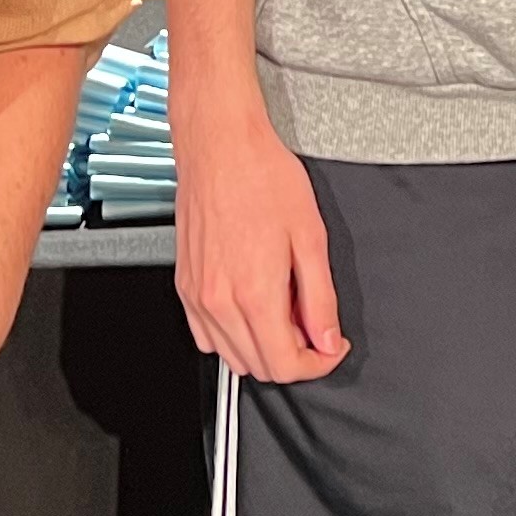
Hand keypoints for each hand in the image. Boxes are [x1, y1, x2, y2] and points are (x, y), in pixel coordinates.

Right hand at [173, 95, 347, 382]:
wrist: (220, 147)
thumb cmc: (263, 177)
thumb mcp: (311, 237)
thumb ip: (320, 299)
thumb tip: (327, 340)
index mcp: (255, 293)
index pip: (286, 365)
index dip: (318, 364)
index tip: (331, 346)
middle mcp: (219, 302)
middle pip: (260, 368)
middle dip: (294, 357)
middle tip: (313, 324)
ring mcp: (197, 297)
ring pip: (231, 358)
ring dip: (264, 349)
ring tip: (285, 310)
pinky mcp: (184, 287)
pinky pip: (206, 336)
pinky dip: (232, 338)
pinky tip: (252, 308)